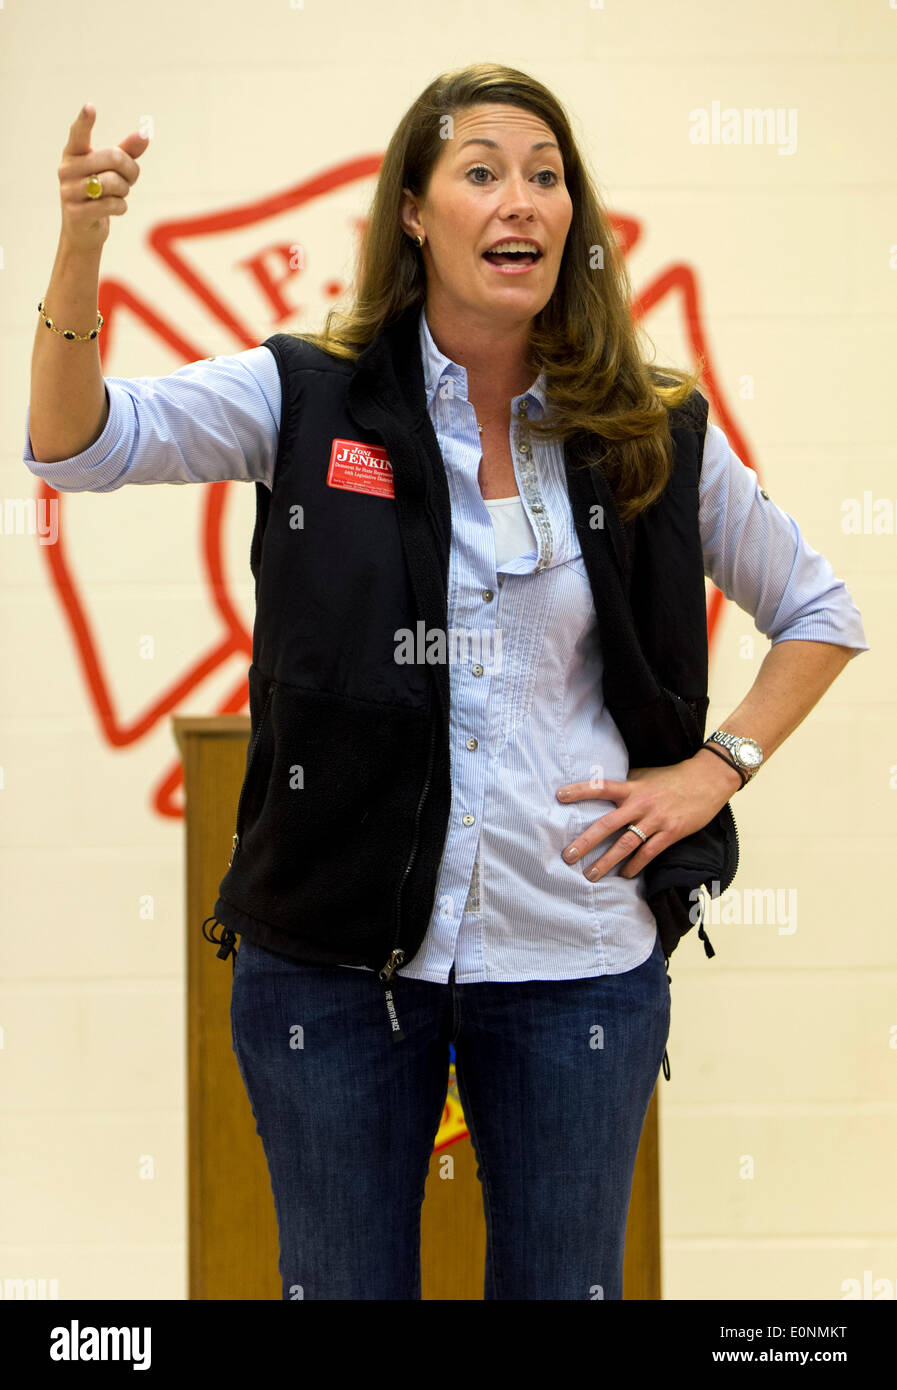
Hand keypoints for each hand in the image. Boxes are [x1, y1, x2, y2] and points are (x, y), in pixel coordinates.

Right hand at [58, 104, 150, 251]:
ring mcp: (69, 191)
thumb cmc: (100, 193)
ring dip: (125, 190)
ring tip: (120, 194)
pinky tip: (115, 208)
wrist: (83, 230)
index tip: (90, 107)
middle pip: (112, 158)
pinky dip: (121, 207)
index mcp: (73, 153)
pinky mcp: (76, 213)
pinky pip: (111, 204)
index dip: (84, 121)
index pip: (78, 134)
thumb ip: (127, 152)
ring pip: (113, 183)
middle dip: (131, 169)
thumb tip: (146, 134)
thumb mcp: (112, 171)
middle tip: (131, 178)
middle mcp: (67, 169)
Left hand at [556, 748, 741, 882]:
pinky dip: (634, 866)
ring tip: (590, 875)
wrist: (708, 780)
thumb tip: (603, 792)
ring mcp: (656, 820)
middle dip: (586, 841)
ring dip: (606, 861)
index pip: (601, 787)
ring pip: (626, 844)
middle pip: (607, 824)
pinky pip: (648, 853)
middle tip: (567, 855)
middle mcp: (640, 804)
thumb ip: (626, 786)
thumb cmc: (673, 778)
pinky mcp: (671, 833)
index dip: (580, 791)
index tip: (558, 796)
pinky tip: (624, 875)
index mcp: (632, 787)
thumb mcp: (646, 776)